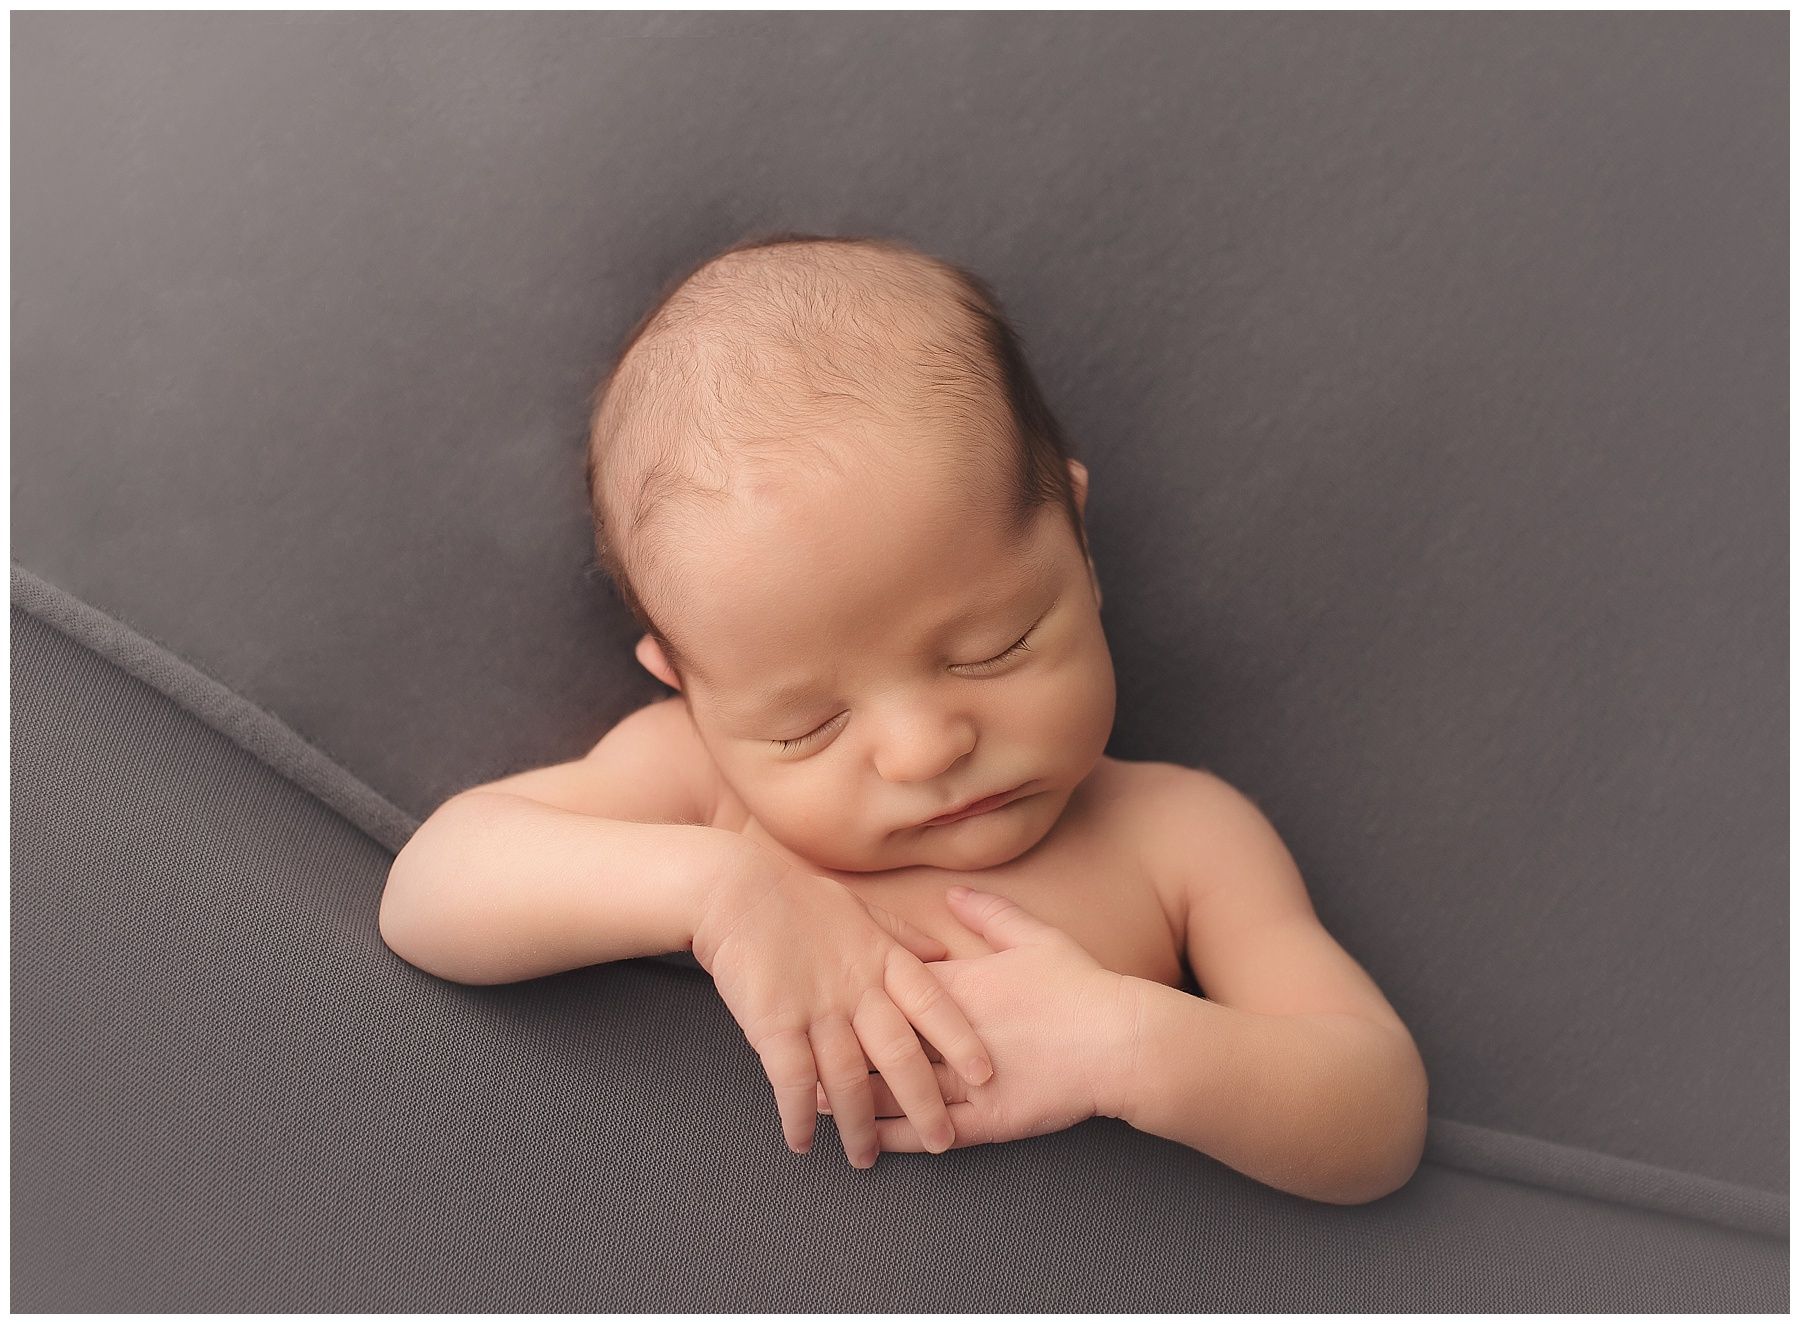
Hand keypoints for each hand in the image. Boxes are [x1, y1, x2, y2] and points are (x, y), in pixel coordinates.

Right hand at [691, 862, 995, 1167]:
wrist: (734, 889)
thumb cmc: (798, 899)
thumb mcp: (861, 910)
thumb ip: (902, 936)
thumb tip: (943, 953)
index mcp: (882, 959)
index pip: (933, 1006)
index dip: (960, 1042)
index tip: (984, 1076)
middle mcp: (857, 988)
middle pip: (900, 1055)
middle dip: (924, 1103)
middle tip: (941, 1141)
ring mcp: (816, 1008)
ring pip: (848, 1078)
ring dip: (859, 1124)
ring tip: (864, 1158)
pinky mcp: (773, 1023)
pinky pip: (792, 1080)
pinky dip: (798, 1115)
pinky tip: (802, 1143)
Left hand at [816, 886, 1140, 1152]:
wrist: (1122, 1042)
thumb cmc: (1081, 987)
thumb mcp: (1035, 939)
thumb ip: (990, 914)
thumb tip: (954, 894)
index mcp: (958, 986)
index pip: (888, 987)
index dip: (848, 987)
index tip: (813, 978)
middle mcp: (950, 1034)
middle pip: (877, 1038)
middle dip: (833, 1041)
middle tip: (789, 1038)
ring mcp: (965, 1081)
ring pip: (894, 1089)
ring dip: (853, 1094)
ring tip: (812, 1095)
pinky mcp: (985, 1121)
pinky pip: (928, 1132)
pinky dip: (895, 1137)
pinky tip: (867, 1142)